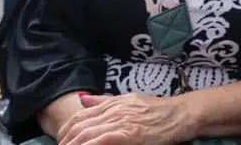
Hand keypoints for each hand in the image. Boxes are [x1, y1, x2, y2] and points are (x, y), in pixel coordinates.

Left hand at [58, 92, 186, 144]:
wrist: (179, 114)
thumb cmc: (157, 110)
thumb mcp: (129, 100)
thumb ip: (104, 101)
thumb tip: (82, 99)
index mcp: (111, 103)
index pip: (79, 115)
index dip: (66, 129)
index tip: (61, 140)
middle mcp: (112, 110)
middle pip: (79, 126)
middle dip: (65, 140)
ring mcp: (119, 122)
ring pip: (86, 134)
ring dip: (73, 144)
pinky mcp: (127, 134)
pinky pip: (100, 140)